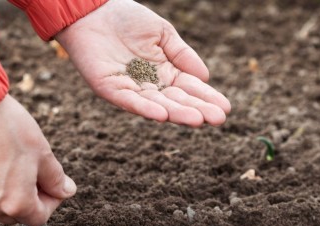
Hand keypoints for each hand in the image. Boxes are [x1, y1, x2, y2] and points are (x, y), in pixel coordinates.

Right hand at [0, 95, 76, 225]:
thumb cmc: (9, 130)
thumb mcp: (43, 154)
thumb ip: (56, 180)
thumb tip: (66, 191)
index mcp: (15, 204)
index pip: (39, 218)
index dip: (52, 203)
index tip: (54, 185)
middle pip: (17, 215)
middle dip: (30, 200)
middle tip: (37, 175)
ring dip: (11, 193)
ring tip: (16, 166)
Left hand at [56, 0, 230, 126]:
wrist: (93, 11)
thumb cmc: (127, 19)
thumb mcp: (163, 34)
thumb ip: (182, 55)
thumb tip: (205, 77)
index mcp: (163, 72)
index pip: (189, 88)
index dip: (206, 97)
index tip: (225, 108)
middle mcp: (149, 85)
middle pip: (176, 101)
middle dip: (197, 110)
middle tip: (218, 120)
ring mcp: (130, 89)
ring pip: (156, 105)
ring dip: (176, 113)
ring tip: (197, 120)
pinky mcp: (110, 89)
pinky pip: (130, 101)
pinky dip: (145, 108)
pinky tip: (162, 115)